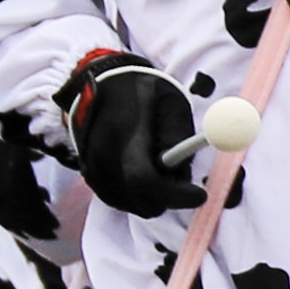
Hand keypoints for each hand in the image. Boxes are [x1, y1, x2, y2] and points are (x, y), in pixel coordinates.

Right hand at [65, 54, 207, 216]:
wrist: (100, 84)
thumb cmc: (141, 92)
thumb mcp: (169, 101)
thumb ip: (177, 133)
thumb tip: (181, 169)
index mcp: (123, 133)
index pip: (144, 179)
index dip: (175, 194)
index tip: (200, 194)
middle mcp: (102, 156)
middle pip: (139, 200)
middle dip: (168, 197)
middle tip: (184, 182)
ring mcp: (92, 168)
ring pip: (131, 204)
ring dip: (153, 197)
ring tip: (162, 168)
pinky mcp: (89, 175)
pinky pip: (119, 200)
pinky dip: (138, 195)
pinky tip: (147, 172)